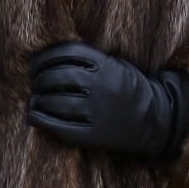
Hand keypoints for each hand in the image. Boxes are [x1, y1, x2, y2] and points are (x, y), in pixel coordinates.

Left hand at [26, 41, 188, 161]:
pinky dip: (43, 121)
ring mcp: (97, 111)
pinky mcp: (94, 134)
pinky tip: (33, 116)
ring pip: (57, 102)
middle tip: (34, 81)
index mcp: (106, 65)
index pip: (67, 53)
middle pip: (58, 77)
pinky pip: (62, 127)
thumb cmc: (129, 88)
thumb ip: (89, 60)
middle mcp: (101, 86)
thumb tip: (49, 58)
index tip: (34, 63)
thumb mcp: (116, 64)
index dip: (45, 57)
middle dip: (40, 79)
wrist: (154, 120)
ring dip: (38, 99)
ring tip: (34, 98)